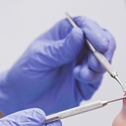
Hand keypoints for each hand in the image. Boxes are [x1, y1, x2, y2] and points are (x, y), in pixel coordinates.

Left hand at [0, 16, 115, 114]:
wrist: (21, 100)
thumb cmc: (26, 73)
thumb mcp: (40, 57)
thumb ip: (61, 48)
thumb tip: (79, 33)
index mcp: (64, 34)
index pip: (85, 25)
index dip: (94, 31)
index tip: (99, 42)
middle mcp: (77, 47)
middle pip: (101, 40)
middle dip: (104, 48)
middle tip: (100, 57)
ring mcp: (83, 64)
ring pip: (103, 58)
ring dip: (100, 63)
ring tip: (86, 71)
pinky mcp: (86, 82)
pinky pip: (97, 77)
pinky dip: (94, 76)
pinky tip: (82, 78)